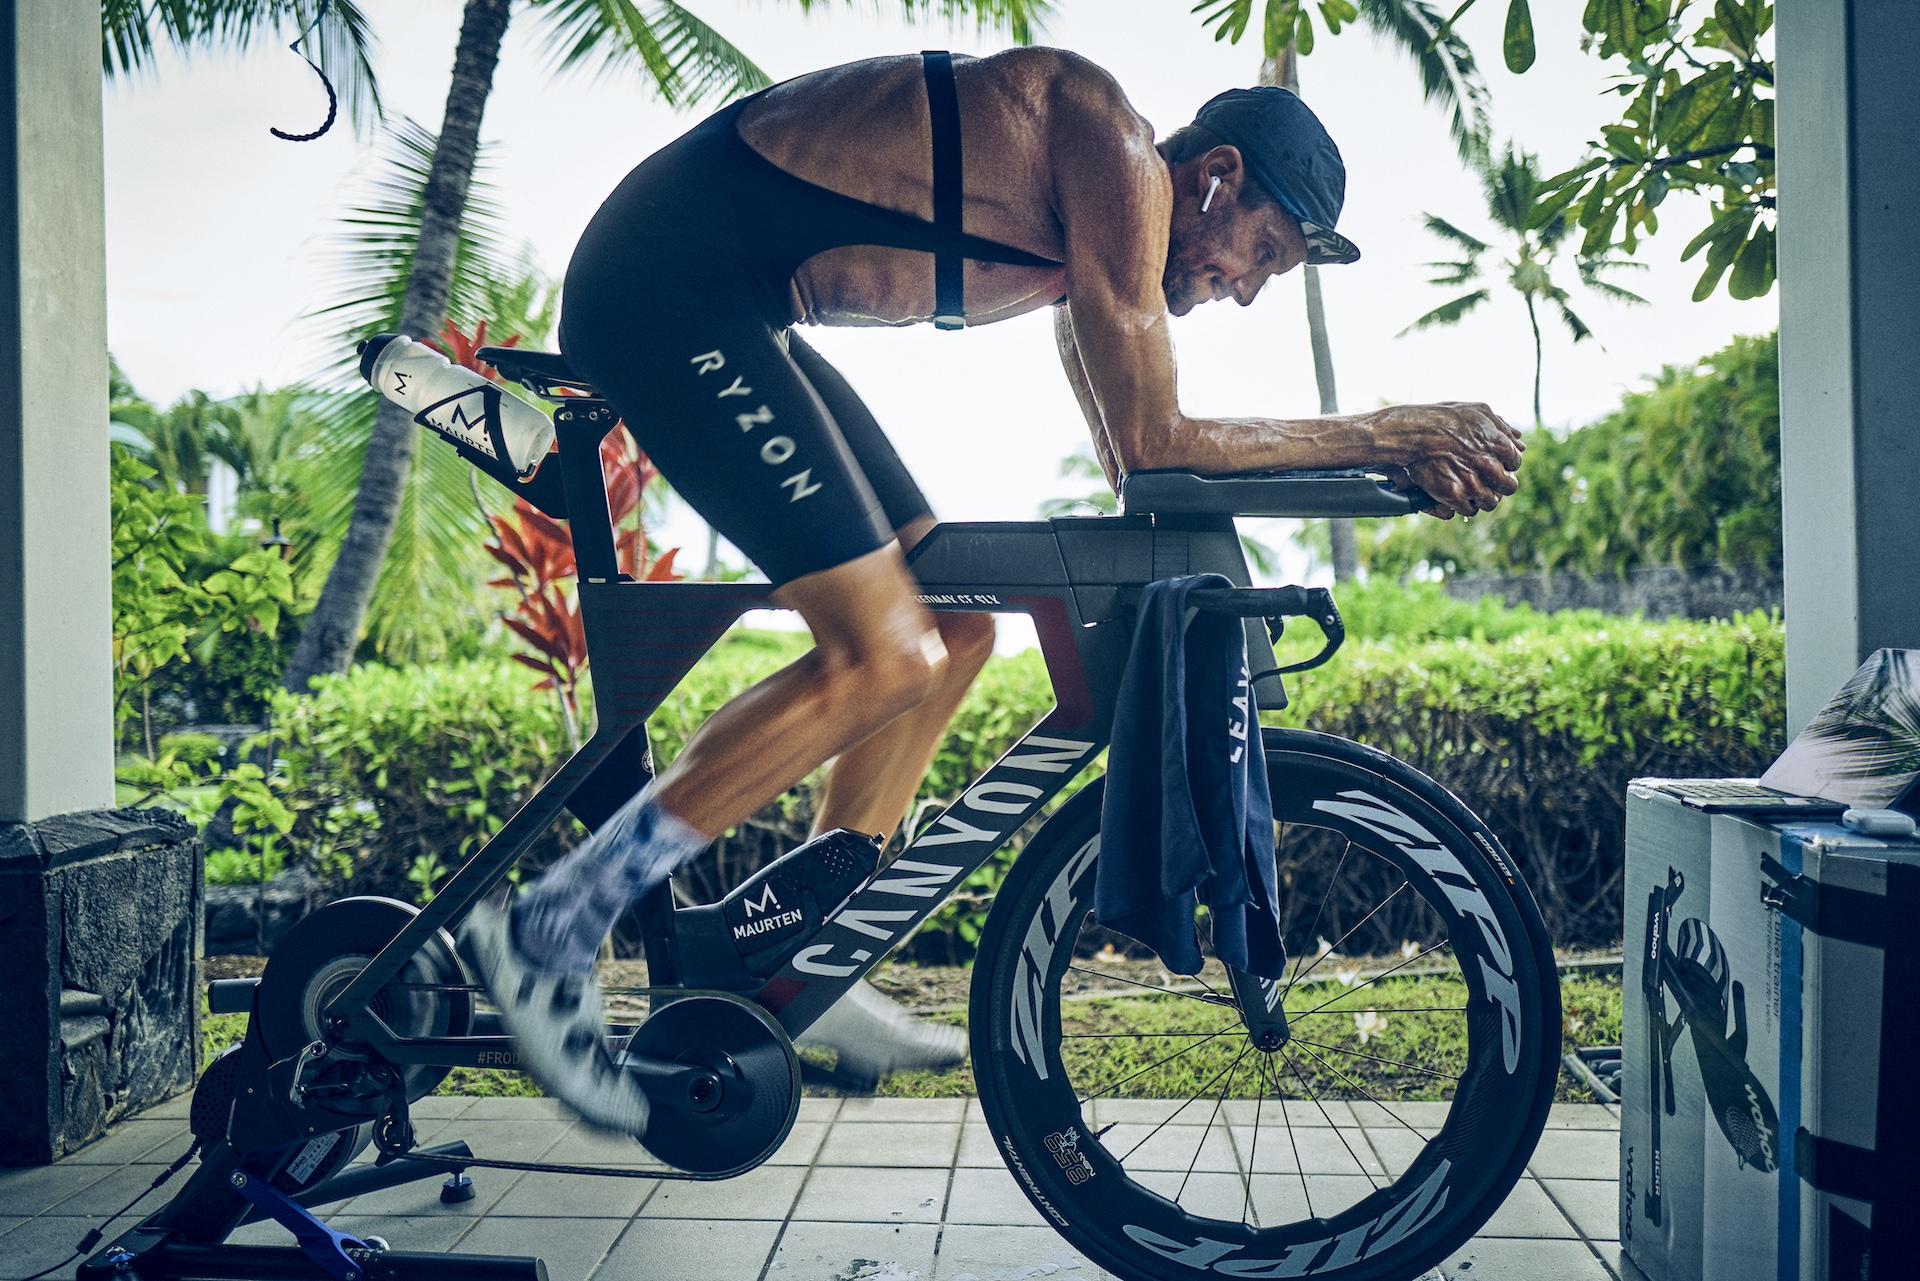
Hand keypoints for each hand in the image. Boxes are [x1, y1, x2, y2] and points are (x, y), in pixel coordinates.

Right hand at [1376, 403, 1523, 519]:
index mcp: (1499, 444)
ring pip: (1490, 503)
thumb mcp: (1477, 412)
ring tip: (1469, 489)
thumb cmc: (1442, 418)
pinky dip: (1462, 506)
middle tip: (1484, 480)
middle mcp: (1490, 466)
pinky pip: (1468, 511)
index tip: (1493, 463)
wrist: (1410, 433)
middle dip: (1498, 484)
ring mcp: (1472, 483)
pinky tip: (1455, 495)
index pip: (1515, 463)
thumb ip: (1502, 427)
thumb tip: (1519, 441)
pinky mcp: (1453, 496)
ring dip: (1481, 497)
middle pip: (1508, 487)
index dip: (1504, 464)